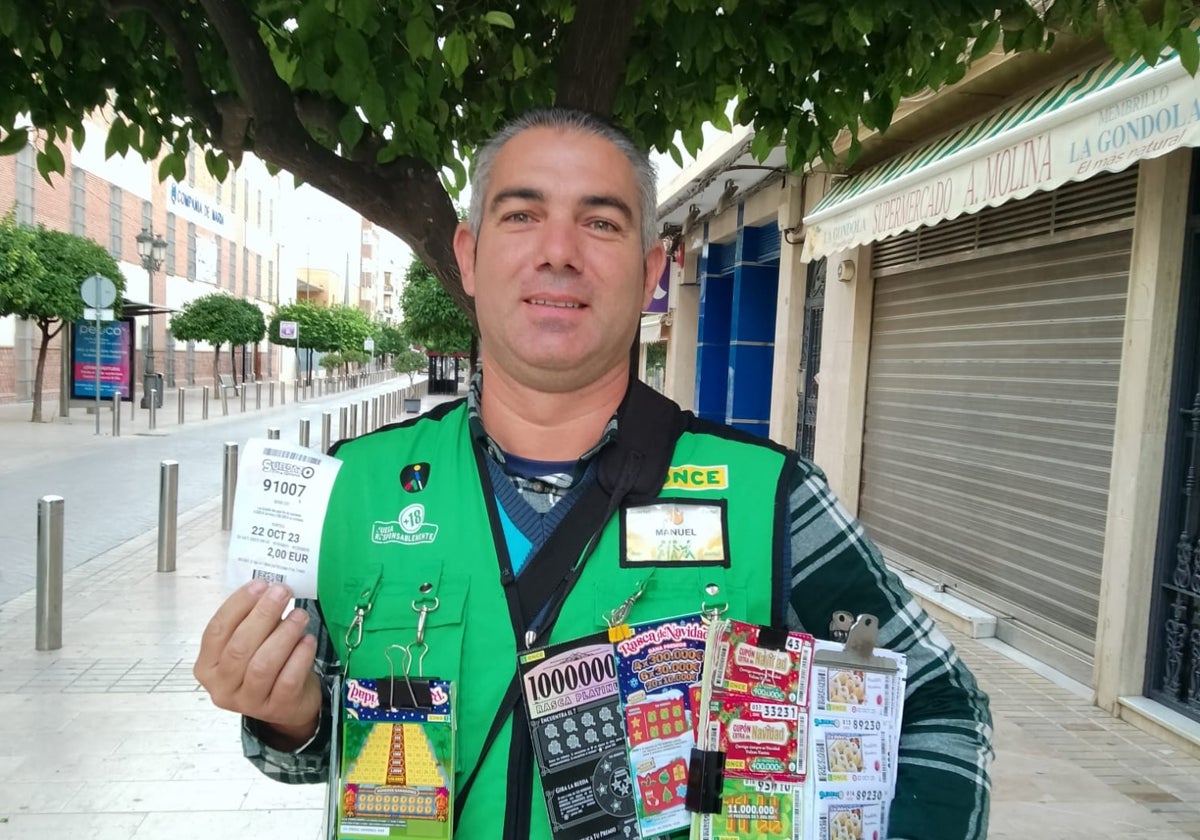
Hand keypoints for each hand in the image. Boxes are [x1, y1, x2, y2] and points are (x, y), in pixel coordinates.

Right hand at [194, 580, 321, 749]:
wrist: (290, 702)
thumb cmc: (268, 663)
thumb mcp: (253, 641)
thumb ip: (254, 619)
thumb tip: (269, 590)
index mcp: (207, 666)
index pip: (216, 631)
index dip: (238, 605)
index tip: (260, 584)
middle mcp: (222, 687)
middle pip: (239, 648)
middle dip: (262, 615)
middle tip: (282, 593)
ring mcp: (248, 702)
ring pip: (262, 665)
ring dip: (283, 634)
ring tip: (300, 615)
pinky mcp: (276, 708)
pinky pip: (287, 679)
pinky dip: (299, 656)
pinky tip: (307, 640)